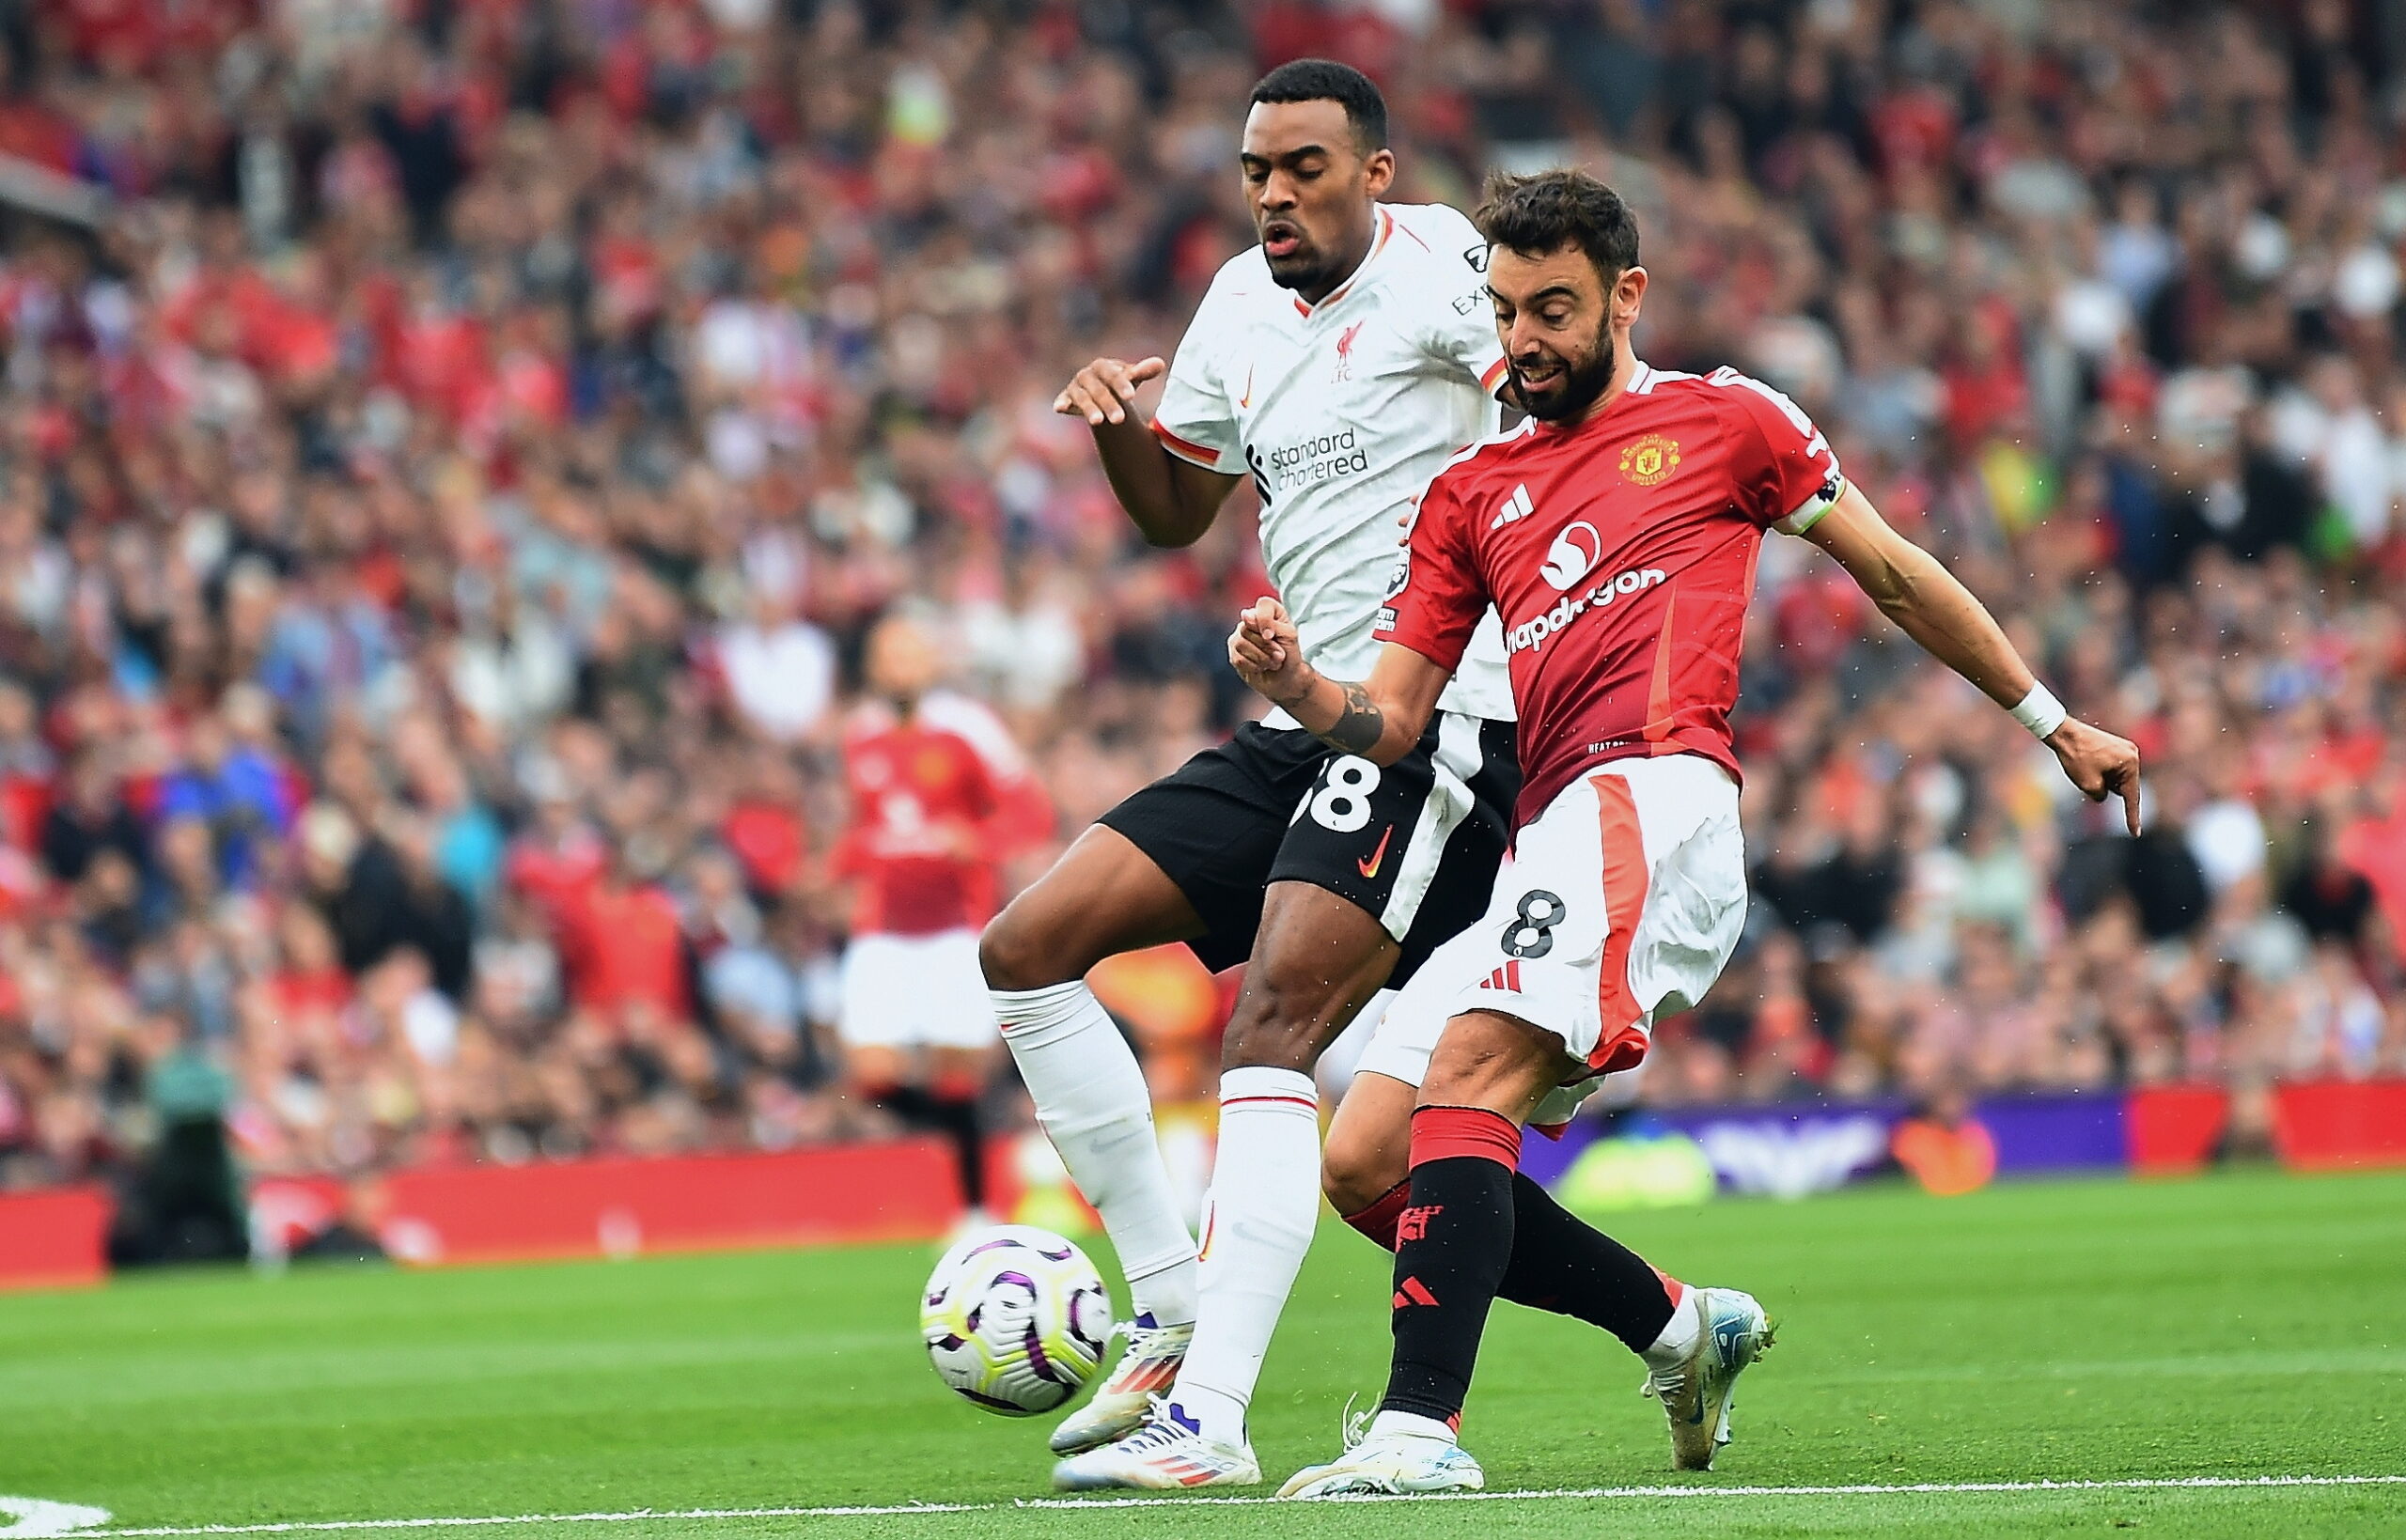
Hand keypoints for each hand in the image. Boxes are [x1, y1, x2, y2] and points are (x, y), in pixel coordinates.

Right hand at [1054, 356, 1166, 426]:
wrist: (1102, 390)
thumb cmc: (1120, 384)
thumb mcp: (1132, 378)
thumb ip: (1143, 372)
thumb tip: (1160, 364)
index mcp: (1103, 367)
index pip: (1112, 375)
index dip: (1121, 385)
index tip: (1131, 396)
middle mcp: (1087, 374)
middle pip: (1098, 390)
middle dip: (1109, 404)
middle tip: (1121, 420)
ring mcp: (1075, 387)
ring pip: (1082, 398)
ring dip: (1089, 409)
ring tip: (1099, 422)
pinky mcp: (1065, 398)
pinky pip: (1063, 400)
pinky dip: (1061, 403)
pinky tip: (1060, 408)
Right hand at [1228, 596, 1309, 705]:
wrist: (1287, 678)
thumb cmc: (1290, 654)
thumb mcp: (1288, 635)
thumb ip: (1269, 622)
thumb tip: (1245, 614)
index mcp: (1268, 610)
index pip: (1262, 605)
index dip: (1265, 620)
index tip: (1272, 636)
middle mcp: (1250, 621)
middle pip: (1247, 628)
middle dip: (1266, 646)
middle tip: (1280, 655)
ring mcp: (1239, 637)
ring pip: (1241, 644)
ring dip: (1262, 658)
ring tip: (1273, 662)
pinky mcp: (1234, 654)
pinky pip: (1238, 659)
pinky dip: (1255, 666)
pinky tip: (1261, 667)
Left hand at [2046, 719, 2142, 834]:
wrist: (2063, 733)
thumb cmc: (2076, 757)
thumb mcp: (2089, 786)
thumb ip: (2102, 796)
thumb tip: (2104, 794)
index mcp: (2130, 763)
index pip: (2131, 797)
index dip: (2131, 817)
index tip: (2135, 833)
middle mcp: (2132, 754)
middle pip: (2123, 786)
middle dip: (2107, 789)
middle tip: (2088, 776)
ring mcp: (2125, 749)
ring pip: (2116, 779)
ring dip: (2103, 781)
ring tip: (2085, 767)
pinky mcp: (2116, 748)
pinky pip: (2113, 769)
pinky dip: (2102, 774)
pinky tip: (2088, 765)